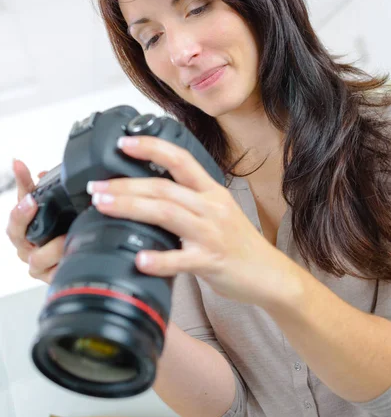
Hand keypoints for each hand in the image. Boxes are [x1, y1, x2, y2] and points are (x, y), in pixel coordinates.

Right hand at [6, 160, 65, 283]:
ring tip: (67, 237)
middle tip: (40, 209)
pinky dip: (63, 264)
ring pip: (37, 259)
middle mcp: (26, 249)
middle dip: (29, 221)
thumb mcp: (42, 205)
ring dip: (53, 247)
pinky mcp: (51, 278)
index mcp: (21, 232)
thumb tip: (17, 163)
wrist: (71, 258)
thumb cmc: (52, 232)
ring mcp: (38, 266)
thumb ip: (29, 185)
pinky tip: (73, 255)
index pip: (14, 220)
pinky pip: (54, 273)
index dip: (20, 209)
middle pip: (19, 238)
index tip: (29, 198)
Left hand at [87, 135, 285, 306]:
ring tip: (103, 205)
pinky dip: (159, 259)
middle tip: (97, 186)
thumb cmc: (238, 243)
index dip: (151, 148)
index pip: (180, 159)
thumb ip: (187, 200)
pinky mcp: (211, 261)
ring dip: (131, 207)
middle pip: (165, 187)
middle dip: (126, 184)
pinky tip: (140, 259)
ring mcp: (211, 234)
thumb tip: (147, 192)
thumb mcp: (216, 211)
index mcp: (211, 192)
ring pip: (168, 213)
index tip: (124, 143)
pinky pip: (182, 259)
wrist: (268, 274)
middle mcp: (211, 207)